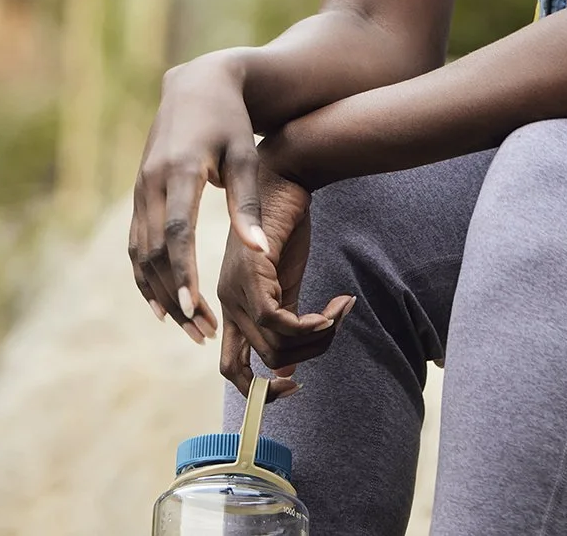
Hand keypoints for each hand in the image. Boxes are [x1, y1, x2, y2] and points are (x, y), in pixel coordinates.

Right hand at [129, 55, 269, 345]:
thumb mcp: (245, 155)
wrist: (196, 85)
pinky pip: (134, 243)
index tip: (193, 308)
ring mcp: (140, 187)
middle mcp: (152, 181)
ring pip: (140, 253)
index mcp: (181, 169)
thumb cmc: (230, 122)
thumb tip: (260, 252)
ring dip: (161, 293)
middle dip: (176, 295)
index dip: (182, 271)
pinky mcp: (138, 193)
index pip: (176, 231)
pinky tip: (162, 306)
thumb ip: (248, 204)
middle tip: (202, 332)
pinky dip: (144, 277)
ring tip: (189, 328)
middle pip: (154, 251)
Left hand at [218, 144, 354, 398]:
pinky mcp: (251, 275)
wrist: (284, 177)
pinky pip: (279, 321)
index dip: (259, 390)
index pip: (232, 368)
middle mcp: (227, 302)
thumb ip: (286, 318)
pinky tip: (333, 309)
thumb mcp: (286, 280)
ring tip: (339, 314)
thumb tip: (293, 366)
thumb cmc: (285, 224)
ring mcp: (235, 289)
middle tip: (333, 331)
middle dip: (304, 359)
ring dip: (315, 340)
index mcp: (232, 305)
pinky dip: (310, 326)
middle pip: (262, 362)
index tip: (294, 387)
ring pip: (273, 347)